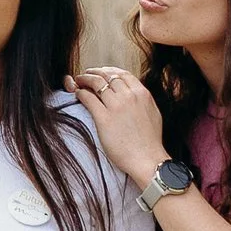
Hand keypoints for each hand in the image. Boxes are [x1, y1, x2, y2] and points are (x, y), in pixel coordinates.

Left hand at [70, 67, 164, 186]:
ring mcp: (116, 106)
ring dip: (85, 80)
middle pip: (107, 76)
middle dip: (94, 73)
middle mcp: (129, 96)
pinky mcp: (104, 119)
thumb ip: (142, 100)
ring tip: (78, 81)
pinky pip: (88, 98)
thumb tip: (134, 93)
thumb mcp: (153, 113)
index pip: (122, 74)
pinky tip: (78, 94)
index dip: (109, 71)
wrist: (147, 159)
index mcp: (142, 94)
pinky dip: (81, 93)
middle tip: (85, 75)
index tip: (101, 72)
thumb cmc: (150, 141)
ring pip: (96, 83)